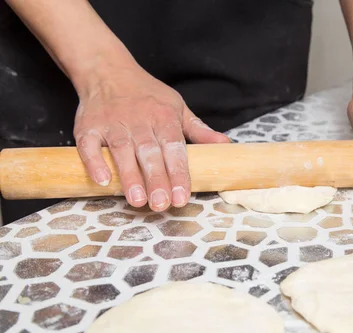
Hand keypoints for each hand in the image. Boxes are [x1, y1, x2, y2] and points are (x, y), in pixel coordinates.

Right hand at [74, 66, 229, 210]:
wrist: (108, 70)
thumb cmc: (147, 95)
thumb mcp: (178, 107)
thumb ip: (199, 131)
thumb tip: (226, 145)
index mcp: (164, 117)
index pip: (174, 148)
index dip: (178, 173)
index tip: (182, 196)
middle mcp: (139, 120)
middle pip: (149, 153)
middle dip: (156, 179)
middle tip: (161, 204)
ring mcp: (112, 123)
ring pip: (122, 150)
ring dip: (130, 176)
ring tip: (137, 200)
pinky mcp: (87, 126)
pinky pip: (89, 145)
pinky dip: (94, 161)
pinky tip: (101, 180)